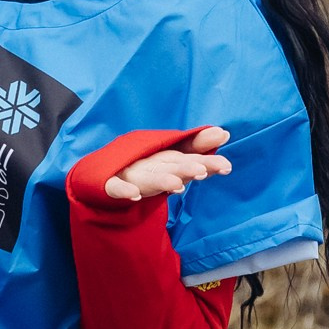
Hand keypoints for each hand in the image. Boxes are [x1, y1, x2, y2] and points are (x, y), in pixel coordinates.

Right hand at [103, 125, 230, 203]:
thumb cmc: (144, 166)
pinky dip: (123, 189)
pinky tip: (133, 195)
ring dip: (160, 179)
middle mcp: (148, 163)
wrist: (101, 172)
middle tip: (203, 172)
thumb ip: (196, 149)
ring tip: (177, 185)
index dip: (206, 162)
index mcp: (164, 157)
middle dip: (186, 168)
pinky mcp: (108, 184)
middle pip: (170, 165)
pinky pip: (114, 187)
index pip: (188, 158)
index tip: (226, 167)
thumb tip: (224, 133)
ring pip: (146, 177)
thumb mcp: (172, 160)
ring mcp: (128, 173)